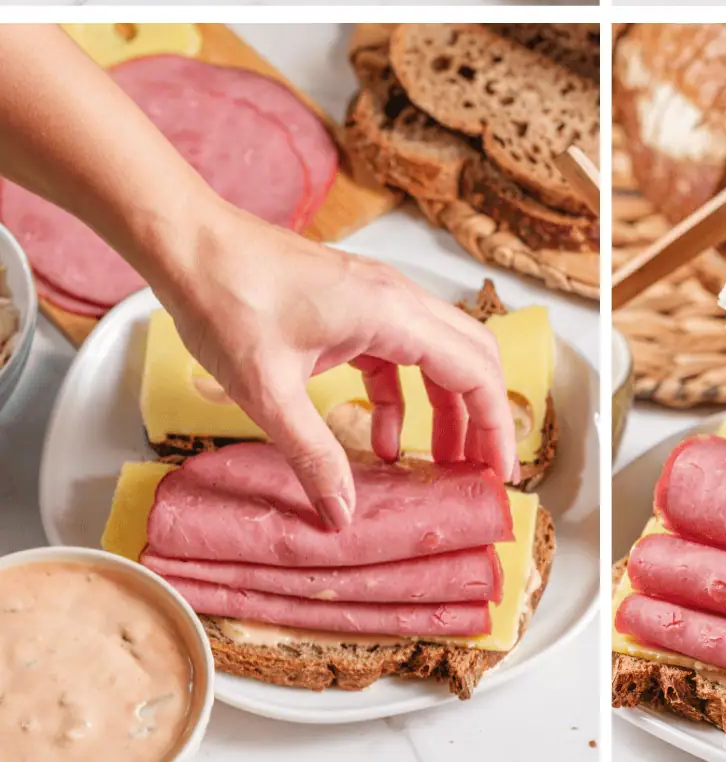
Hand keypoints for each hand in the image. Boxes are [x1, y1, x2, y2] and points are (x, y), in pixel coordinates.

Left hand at [147, 204, 517, 531]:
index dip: (494, 425)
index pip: (473, 371)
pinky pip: (399, 352)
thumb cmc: (228, 301)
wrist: (192, 246)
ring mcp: (376, 297)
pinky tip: (381, 438)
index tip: (497, 474)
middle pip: (470, 357)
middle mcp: (397, 298)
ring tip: (436, 464)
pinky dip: (402, 396)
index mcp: (391, 313)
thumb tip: (342, 515)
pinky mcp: (353, 303)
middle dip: (480, 417)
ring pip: (438, 354)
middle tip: (476, 473)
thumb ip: (312, 455)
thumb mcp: (268, 392)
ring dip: (445, 407)